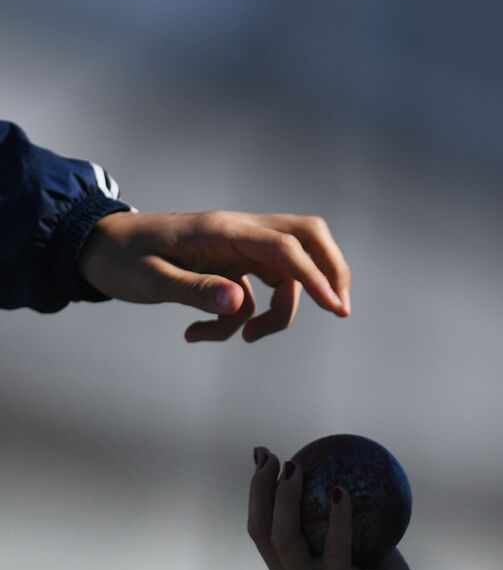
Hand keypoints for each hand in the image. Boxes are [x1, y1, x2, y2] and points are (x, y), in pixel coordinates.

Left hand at [78, 210, 351, 341]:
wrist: (96, 247)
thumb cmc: (120, 258)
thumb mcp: (149, 279)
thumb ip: (196, 290)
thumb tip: (238, 303)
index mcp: (224, 230)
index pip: (285, 247)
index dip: (316, 275)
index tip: (335, 307)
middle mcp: (241, 233)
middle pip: (308, 239)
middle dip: (330, 272)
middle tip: (339, 308)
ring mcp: (240, 248)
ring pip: (287, 273)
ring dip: (277, 312)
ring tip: (243, 339)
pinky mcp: (233, 265)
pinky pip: (256, 292)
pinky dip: (242, 318)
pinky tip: (201, 333)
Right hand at [247, 447, 424, 569]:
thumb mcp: (363, 542)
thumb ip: (348, 515)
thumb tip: (347, 465)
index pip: (261, 528)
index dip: (256, 492)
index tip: (264, 456)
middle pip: (261, 531)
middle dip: (259, 490)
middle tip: (271, 457)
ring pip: (285, 538)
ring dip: (285, 499)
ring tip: (295, 467)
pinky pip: (334, 547)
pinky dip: (337, 517)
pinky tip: (341, 490)